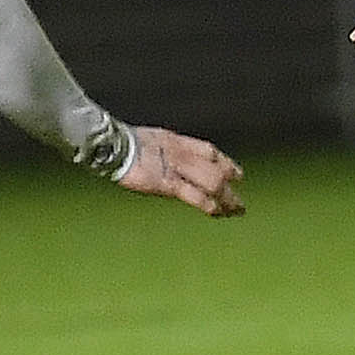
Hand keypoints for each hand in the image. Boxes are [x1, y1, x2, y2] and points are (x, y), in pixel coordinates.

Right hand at [117, 126, 244, 214]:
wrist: (113, 147)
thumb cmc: (125, 145)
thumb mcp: (150, 142)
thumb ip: (164, 150)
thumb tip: (167, 160)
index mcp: (178, 141)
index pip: (211, 152)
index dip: (227, 163)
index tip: (238, 174)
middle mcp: (184, 153)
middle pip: (217, 170)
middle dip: (231, 187)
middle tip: (240, 203)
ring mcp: (178, 168)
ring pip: (212, 183)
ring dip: (227, 199)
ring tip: (236, 211)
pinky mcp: (168, 184)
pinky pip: (195, 195)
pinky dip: (208, 204)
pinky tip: (218, 213)